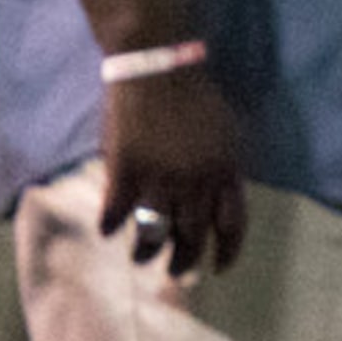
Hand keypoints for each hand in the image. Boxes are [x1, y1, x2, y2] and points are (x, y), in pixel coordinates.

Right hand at [101, 67, 246, 275]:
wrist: (160, 68)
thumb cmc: (197, 97)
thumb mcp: (227, 133)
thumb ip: (224, 170)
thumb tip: (221, 202)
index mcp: (226, 170)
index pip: (232, 224)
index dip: (226, 251)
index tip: (219, 268)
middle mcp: (196, 180)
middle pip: (191, 236)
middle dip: (183, 261)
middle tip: (176, 272)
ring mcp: (160, 176)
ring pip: (153, 232)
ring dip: (146, 251)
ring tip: (141, 257)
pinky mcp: (126, 168)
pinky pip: (117, 211)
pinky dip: (111, 225)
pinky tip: (108, 230)